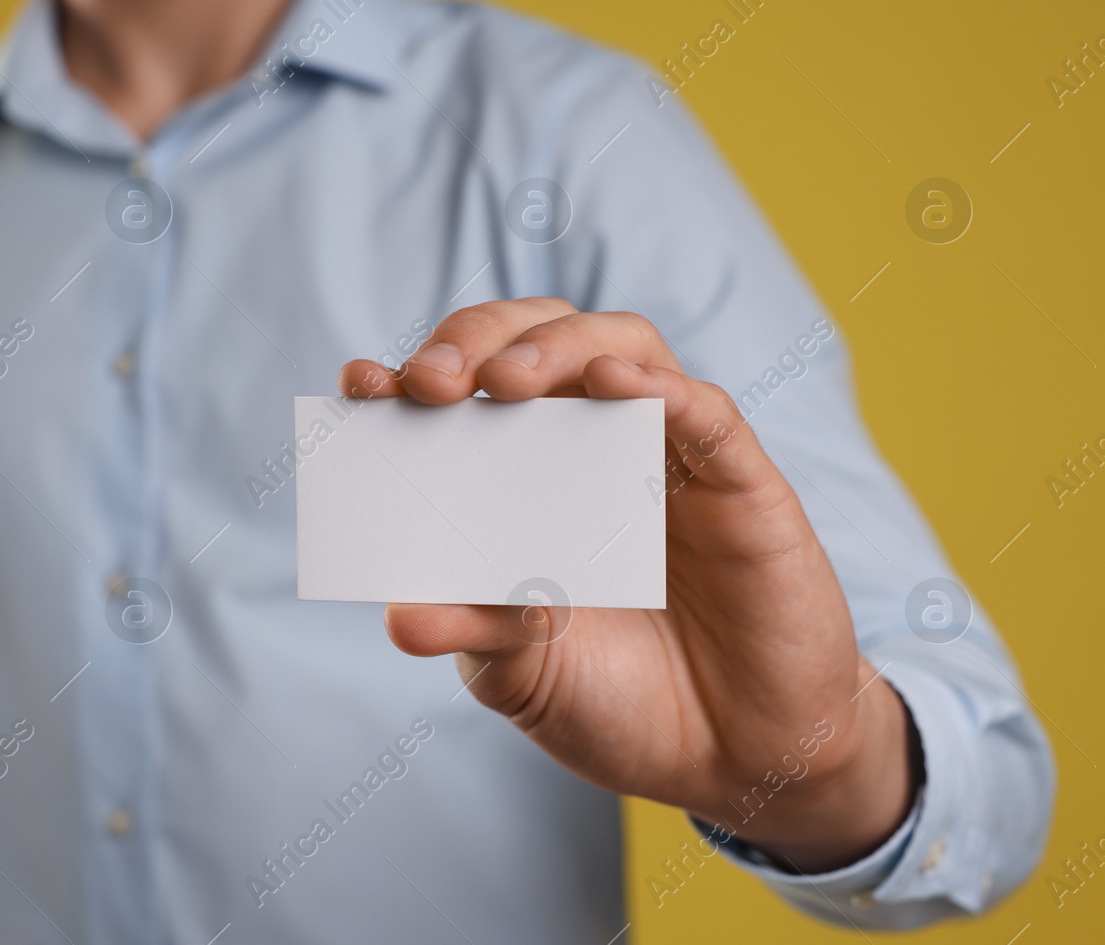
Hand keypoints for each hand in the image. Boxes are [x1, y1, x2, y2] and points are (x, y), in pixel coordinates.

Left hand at [338, 298, 917, 872]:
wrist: (733, 764)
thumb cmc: (620, 701)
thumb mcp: (523, 675)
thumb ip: (472, 631)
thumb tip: (400, 617)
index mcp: (526, 478)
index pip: (468, 394)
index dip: (416, 374)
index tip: (361, 385)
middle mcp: (592, 448)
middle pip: (538, 340)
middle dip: (476, 342)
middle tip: (431, 382)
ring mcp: (668, 458)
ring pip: (621, 344)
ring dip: (557, 347)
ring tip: (506, 380)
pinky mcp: (742, 484)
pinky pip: (706, 412)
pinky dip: (660, 387)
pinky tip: (615, 382)